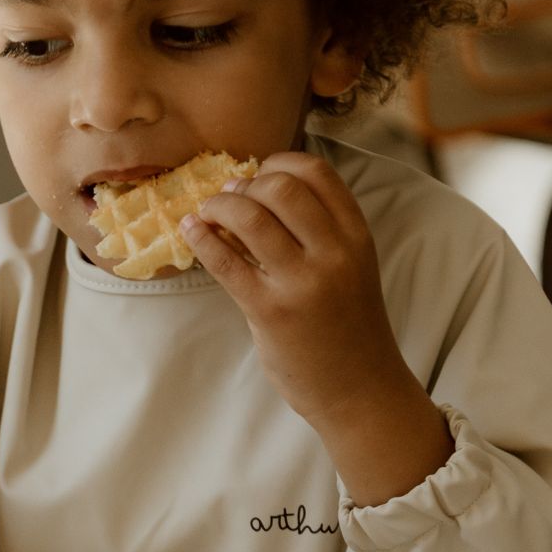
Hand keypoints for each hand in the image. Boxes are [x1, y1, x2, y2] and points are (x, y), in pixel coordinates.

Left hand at [179, 151, 411, 425]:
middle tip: (229, 198)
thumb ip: (317, 232)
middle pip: (280, 187)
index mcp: (357, 236)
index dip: (278, 162)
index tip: (257, 174)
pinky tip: (191, 231)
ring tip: (207, 213)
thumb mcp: (349, 267)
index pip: (317, 172)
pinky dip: (201, 238)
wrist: (359, 389)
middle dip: (245, 184)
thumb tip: (253, 191)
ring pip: (251, 217)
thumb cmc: (346, 325)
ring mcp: (303, 283)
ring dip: (219, 206)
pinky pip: (225, 261)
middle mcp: (335, 253)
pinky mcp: (270, 311)